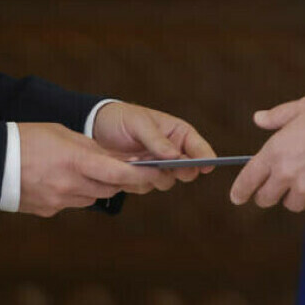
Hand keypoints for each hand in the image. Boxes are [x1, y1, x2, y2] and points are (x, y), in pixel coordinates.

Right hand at [16, 122, 161, 216]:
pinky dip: (76, 192)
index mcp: (75, 161)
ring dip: (98, 186)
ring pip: (93, 197)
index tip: (156, 171)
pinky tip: (62, 179)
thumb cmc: (24, 139)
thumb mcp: (61, 133)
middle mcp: (70, 185)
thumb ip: (89, 147)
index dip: (141, 175)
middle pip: (110, 188)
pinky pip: (72, 203)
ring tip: (87, 169)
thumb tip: (113, 157)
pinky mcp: (48, 211)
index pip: (119, 174)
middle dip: (121, 180)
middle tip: (130, 170)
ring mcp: (59, 201)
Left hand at [91, 102, 218, 187]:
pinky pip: (146, 187)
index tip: (208, 166)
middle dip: (181, 171)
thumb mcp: (139, 123)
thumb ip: (156, 139)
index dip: (206, 158)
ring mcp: (158, 168)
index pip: (199, 148)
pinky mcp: (142, 179)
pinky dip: (136, 180)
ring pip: (167, 182)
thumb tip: (175, 156)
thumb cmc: (123, 118)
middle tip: (172, 167)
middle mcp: (173, 153)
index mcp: (179, 134)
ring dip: (154, 175)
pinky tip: (126, 166)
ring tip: (136, 161)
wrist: (96, 129)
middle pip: (188, 170)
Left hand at [230, 95, 304, 213]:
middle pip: (267, 198)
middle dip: (269, 195)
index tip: (237, 198)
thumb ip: (277, 116)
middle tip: (277, 189)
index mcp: (276, 151)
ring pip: (293, 204)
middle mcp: (287, 173)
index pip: (249, 179)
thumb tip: (258, 119)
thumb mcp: (304, 107)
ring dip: (298, 196)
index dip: (240, 191)